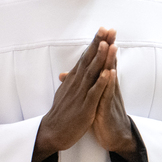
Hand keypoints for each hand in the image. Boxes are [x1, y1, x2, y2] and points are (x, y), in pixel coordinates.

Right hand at [33, 29, 111, 161]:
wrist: (53, 132)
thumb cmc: (62, 112)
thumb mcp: (65, 92)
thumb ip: (69, 80)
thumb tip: (68, 71)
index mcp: (74, 79)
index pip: (86, 56)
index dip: (95, 43)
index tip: (103, 29)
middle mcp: (77, 83)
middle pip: (89, 59)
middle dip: (98, 44)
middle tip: (107, 28)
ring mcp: (81, 94)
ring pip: (91, 73)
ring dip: (99, 58)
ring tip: (106, 44)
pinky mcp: (85, 107)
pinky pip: (94, 93)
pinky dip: (101, 82)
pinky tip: (108, 73)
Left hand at [91, 31, 138, 161]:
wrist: (116, 137)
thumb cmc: (103, 117)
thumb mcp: (93, 98)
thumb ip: (86, 83)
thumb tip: (70, 73)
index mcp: (104, 84)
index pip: (103, 61)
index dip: (102, 46)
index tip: (103, 30)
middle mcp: (109, 87)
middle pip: (109, 63)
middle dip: (109, 46)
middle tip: (110, 30)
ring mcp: (110, 97)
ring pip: (110, 76)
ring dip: (110, 60)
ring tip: (111, 45)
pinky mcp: (107, 109)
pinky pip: (108, 95)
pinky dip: (108, 83)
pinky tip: (109, 73)